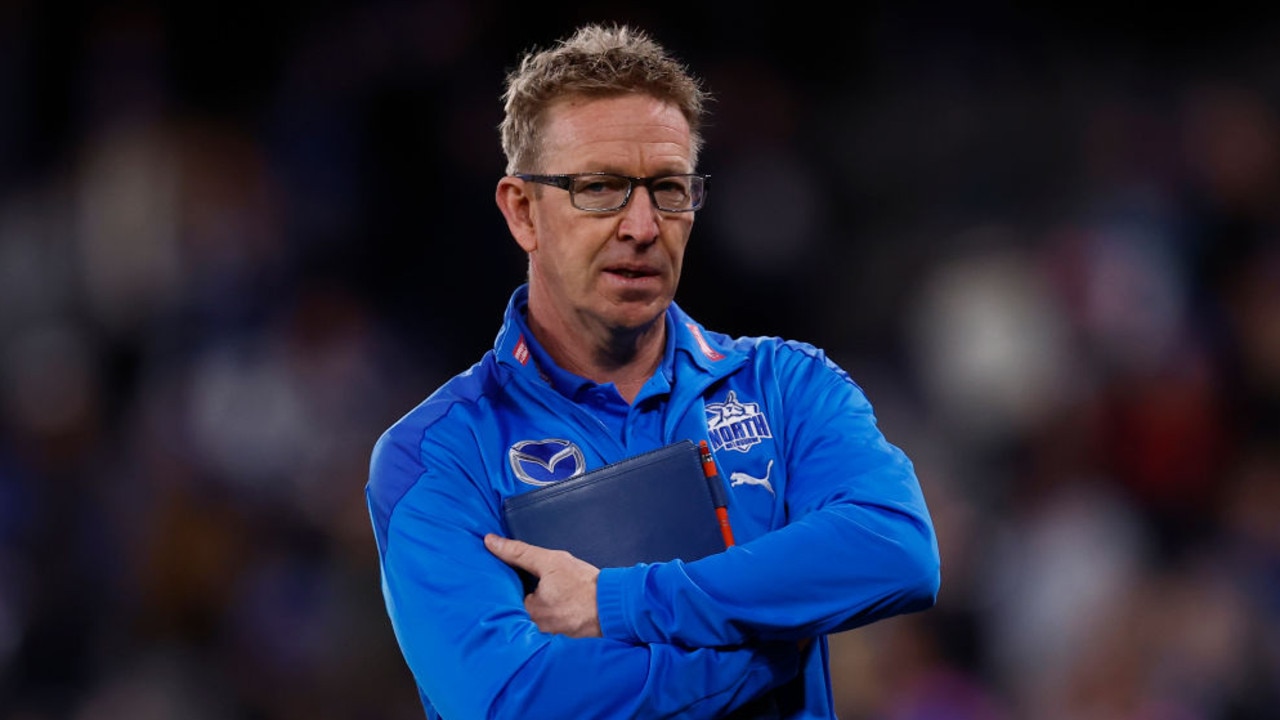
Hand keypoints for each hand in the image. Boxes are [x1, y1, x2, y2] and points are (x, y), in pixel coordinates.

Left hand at [485, 534, 602, 637]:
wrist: (616, 605)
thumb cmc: (585, 585)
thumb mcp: (551, 561)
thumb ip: (519, 552)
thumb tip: (490, 542)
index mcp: (528, 612)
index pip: (504, 597)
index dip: (507, 584)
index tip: (514, 576)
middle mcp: (534, 630)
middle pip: (517, 610)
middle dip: (523, 596)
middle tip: (540, 587)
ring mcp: (549, 639)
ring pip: (532, 620)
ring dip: (537, 608)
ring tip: (551, 596)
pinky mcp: (562, 643)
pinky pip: (547, 628)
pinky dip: (550, 618)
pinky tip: (560, 607)